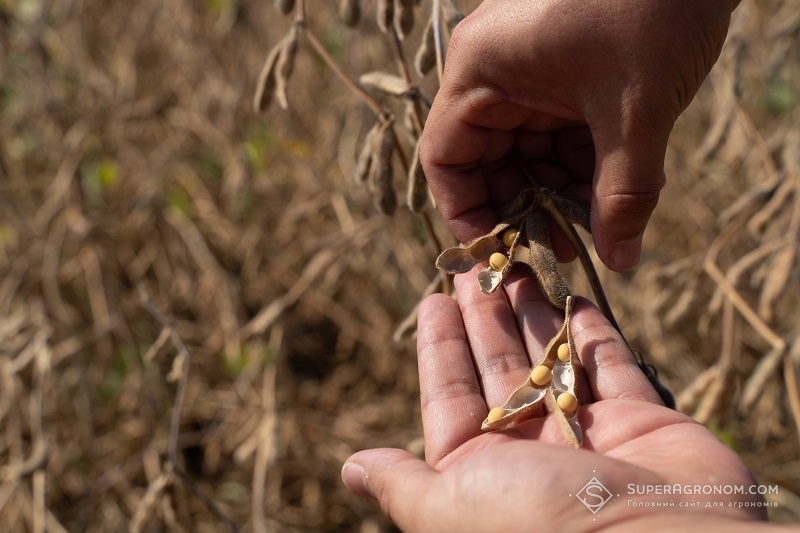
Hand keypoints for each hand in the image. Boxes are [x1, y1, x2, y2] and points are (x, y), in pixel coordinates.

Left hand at [342, 270, 769, 531]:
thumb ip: (405, 484)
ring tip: (516, 265)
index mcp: (482, 472)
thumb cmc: (539, 525)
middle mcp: (532, 452)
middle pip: (499, 368)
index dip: (439, 347)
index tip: (432, 298)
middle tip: (476, 264)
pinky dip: (592, 333)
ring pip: (551, 359)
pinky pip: (610, 366)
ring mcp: (589, 435)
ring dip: (533, 313)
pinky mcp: (642, 422)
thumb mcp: (450, 507)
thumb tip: (352, 469)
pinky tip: (572, 297)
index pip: (450, 396)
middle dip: (485, 317)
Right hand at [420, 0, 738, 270]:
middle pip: (487, 162)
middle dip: (523, 209)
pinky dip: (579, 167)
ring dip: (556, 193)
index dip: (467, 214)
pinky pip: (555, 134)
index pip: (446, 159)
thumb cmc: (655, 8)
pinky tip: (608, 197)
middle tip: (561, 250)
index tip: (502, 253)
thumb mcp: (635, 111)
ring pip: (526, 153)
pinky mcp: (561, 71)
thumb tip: (619, 261)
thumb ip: (624, 193)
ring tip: (594, 231)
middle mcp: (493, 71)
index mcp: (481, 70)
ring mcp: (527, 70)